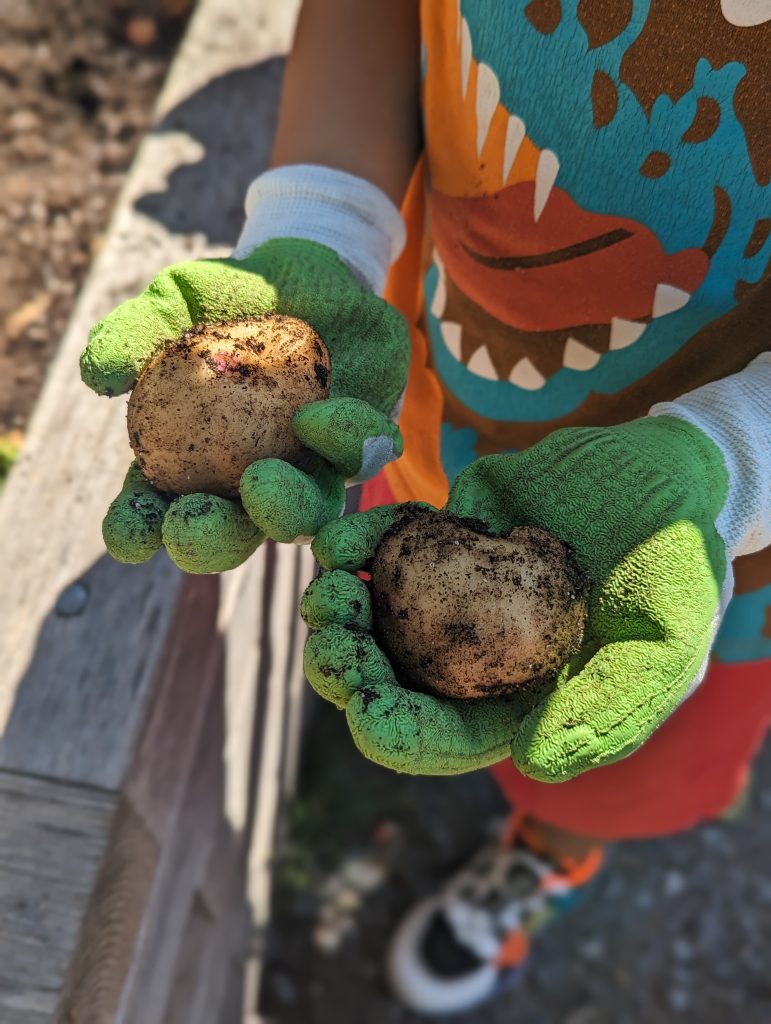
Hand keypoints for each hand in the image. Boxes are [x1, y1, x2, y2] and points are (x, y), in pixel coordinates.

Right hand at [82, 238, 408, 572]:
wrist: (305, 267)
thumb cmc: (228, 296)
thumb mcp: (176, 302)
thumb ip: (136, 334)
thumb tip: (99, 375)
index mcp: (197, 463)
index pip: (161, 512)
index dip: (141, 532)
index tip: (129, 535)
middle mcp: (258, 480)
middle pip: (237, 532)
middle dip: (214, 541)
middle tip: (191, 523)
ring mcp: (316, 469)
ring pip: (307, 512)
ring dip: (282, 512)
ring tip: (260, 486)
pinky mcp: (367, 442)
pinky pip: (363, 454)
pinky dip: (340, 443)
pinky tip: (315, 420)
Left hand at [301, 417, 730, 779]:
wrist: (669, 478)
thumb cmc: (675, 568)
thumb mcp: (662, 648)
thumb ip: (604, 712)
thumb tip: (530, 763)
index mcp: (520, 700)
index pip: (448, 736)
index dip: (401, 735)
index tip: (365, 714)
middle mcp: (478, 655)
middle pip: (395, 681)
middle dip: (351, 673)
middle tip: (330, 646)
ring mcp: (456, 596)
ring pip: (378, 618)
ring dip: (342, 612)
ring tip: (328, 594)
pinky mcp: (446, 537)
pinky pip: (389, 546)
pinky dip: (360, 545)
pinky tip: (337, 544)